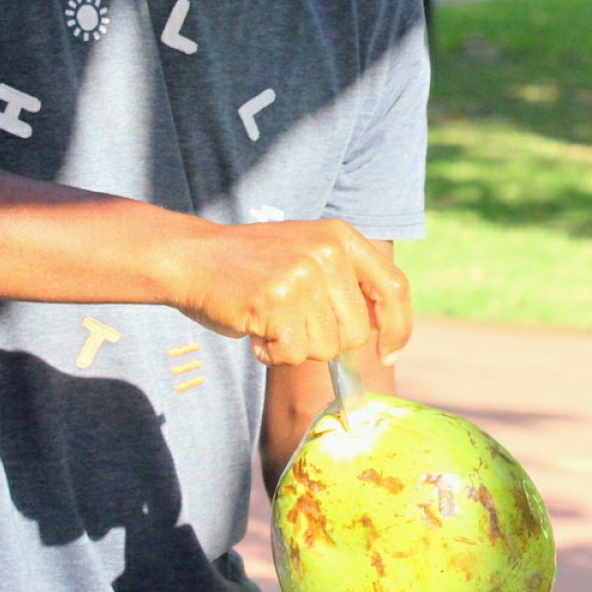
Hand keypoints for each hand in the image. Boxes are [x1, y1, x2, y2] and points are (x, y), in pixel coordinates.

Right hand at [175, 218, 410, 366]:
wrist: (192, 257)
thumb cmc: (251, 267)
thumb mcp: (308, 255)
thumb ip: (344, 285)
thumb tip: (380, 337)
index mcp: (341, 237)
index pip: (394, 287)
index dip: (398, 327)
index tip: (390, 354)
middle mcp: (328, 252)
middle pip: (357, 332)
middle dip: (325, 341)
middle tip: (292, 323)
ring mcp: (303, 275)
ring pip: (325, 348)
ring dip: (295, 347)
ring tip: (270, 318)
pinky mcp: (277, 300)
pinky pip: (292, 354)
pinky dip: (272, 354)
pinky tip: (256, 330)